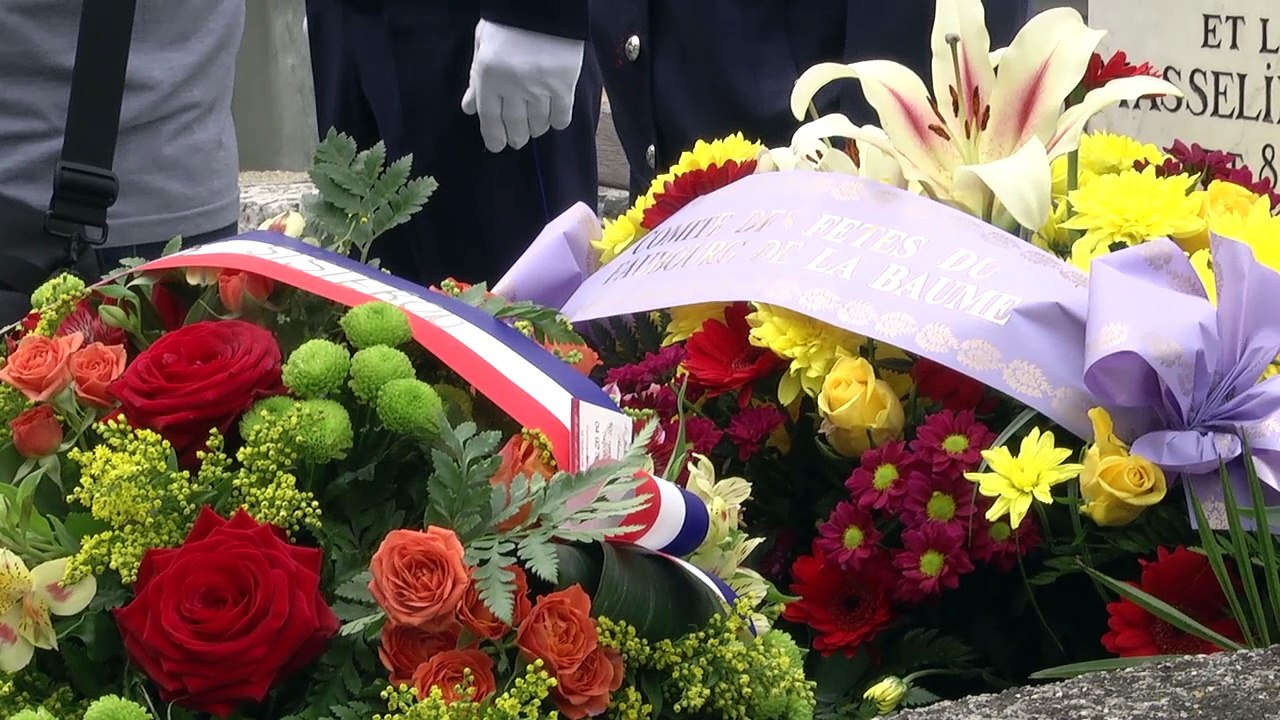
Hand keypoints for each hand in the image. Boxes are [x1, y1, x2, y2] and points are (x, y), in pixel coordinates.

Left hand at [461, 20, 584, 152]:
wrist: (543, 4)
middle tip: (518, 139)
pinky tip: (554, 119)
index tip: (498, 146)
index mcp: (488, 77)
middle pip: (515, 127)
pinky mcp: (563, 85)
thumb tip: (468, 109)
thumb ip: (476, 80)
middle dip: (516, 137)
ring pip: (538, 125)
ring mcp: (539, 88)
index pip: (489, 120)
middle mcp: (512, 88)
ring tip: (535, 127)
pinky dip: (557, 122)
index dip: (494, 138)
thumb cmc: (506, 23)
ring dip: (536, 129)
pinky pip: (561, 116)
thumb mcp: (482, 47)